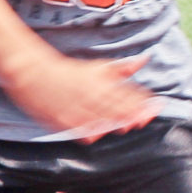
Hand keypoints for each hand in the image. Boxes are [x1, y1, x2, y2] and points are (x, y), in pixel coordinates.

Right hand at [6, 52, 155, 141]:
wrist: (34, 74)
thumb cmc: (69, 71)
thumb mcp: (98, 67)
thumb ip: (122, 68)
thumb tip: (144, 59)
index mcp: (101, 82)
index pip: (128, 94)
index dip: (144, 102)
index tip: (157, 105)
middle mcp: (92, 96)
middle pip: (120, 109)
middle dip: (135, 114)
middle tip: (145, 118)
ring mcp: (78, 110)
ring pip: (104, 122)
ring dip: (117, 124)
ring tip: (127, 126)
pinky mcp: (64, 121)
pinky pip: (82, 131)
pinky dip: (93, 133)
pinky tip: (99, 133)